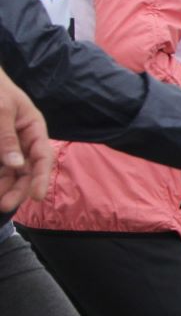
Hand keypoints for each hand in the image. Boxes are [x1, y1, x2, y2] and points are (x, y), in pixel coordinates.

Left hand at [0, 68, 55, 212]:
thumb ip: (7, 138)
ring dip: (4, 186)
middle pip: (27, 170)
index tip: (36, 197)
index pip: (43, 157)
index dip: (41, 178)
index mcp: (34, 129)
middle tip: (4, 205)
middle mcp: (24, 140)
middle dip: (18, 189)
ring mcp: (8, 145)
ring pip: (11, 172)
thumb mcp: (1, 110)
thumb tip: (16, 165)